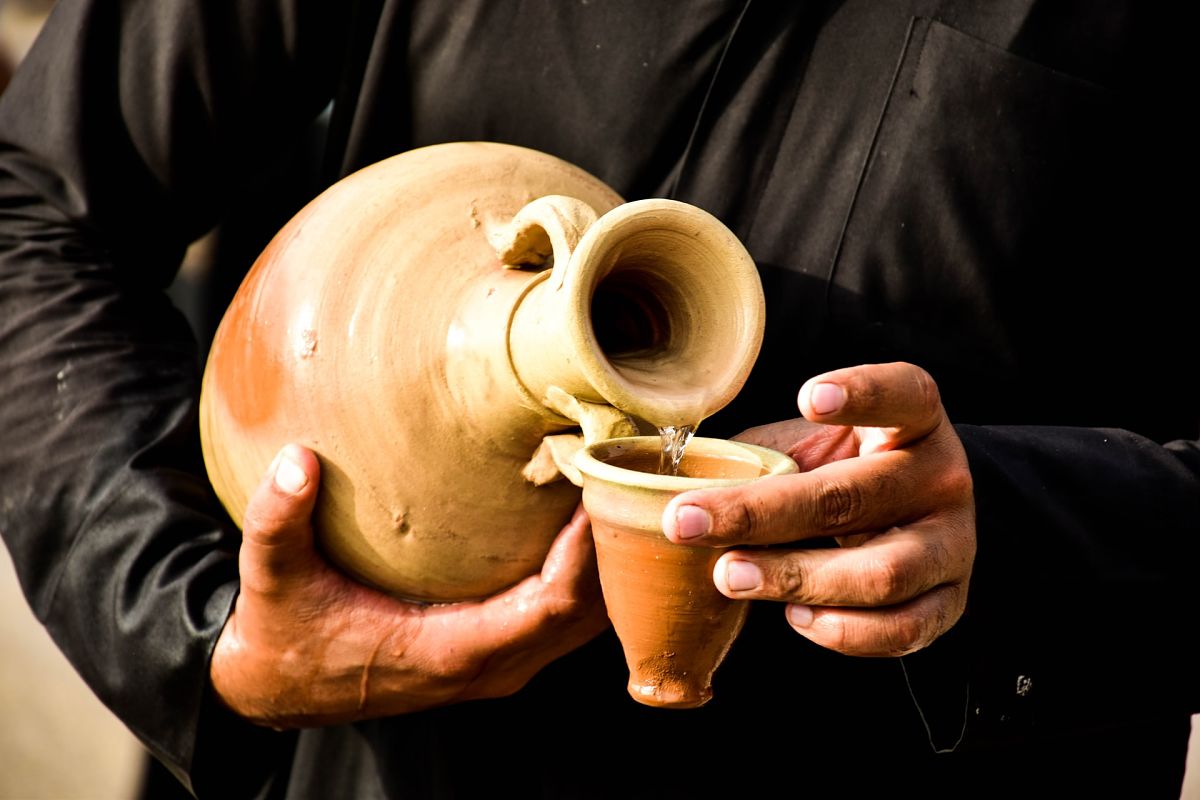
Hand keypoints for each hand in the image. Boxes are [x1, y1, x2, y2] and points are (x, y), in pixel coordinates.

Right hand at [210, 445, 607, 728]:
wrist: (281, 689)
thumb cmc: (286, 634)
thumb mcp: (273, 577)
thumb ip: (278, 521)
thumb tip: (296, 461)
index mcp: (451, 652)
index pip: (550, 607)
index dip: (585, 552)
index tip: (599, 489)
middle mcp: (491, 669)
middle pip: (588, 615)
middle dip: (614, 548)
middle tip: (621, 472)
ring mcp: (501, 667)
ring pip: (588, 624)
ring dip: (609, 563)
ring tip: (616, 489)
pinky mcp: (500, 656)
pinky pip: (569, 622)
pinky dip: (590, 578)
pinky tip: (589, 524)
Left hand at [661, 363, 974, 656]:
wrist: (913, 522)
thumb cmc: (840, 473)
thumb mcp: (811, 448)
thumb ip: (763, 458)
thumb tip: (664, 481)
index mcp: (914, 420)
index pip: (903, 395)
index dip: (861, 394)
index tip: (809, 397)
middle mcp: (942, 477)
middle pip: (853, 497)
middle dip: (760, 513)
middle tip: (686, 522)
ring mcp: (953, 543)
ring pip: (880, 573)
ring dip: (794, 578)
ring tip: (729, 576)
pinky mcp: (951, 602)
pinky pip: (900, 629)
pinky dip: (842, 631)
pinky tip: (793, 617)